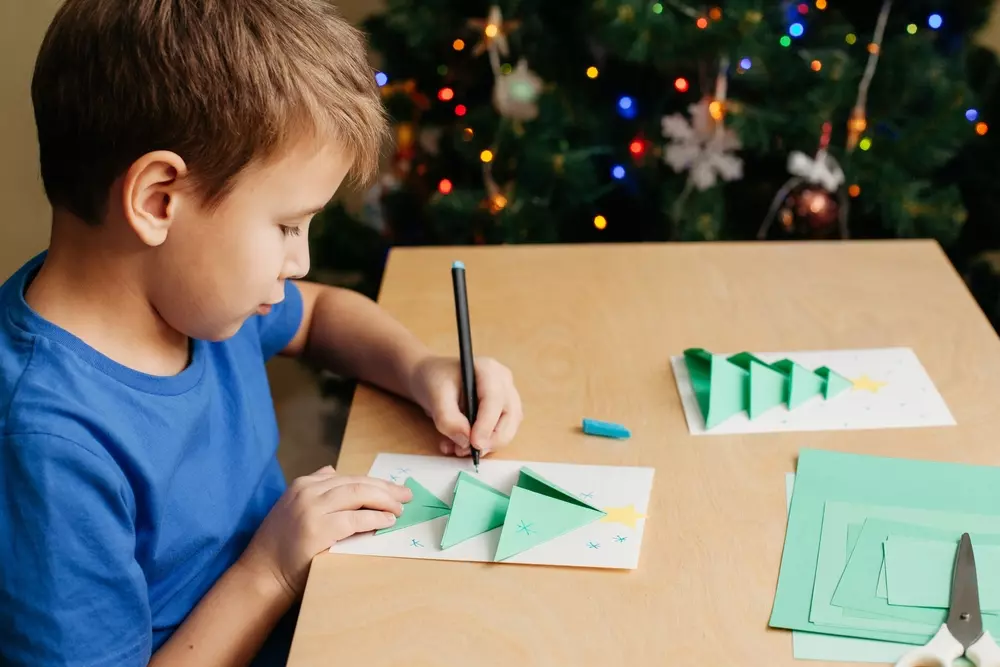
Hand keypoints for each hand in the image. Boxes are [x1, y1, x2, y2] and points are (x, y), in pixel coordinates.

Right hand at [238, 465, 411, 600]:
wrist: (261, 574)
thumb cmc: (281, 546)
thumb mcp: (292, 507)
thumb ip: (314, 488)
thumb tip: (332, 470)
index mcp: (303, 485)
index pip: (348, 478)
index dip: (374, 483)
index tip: (394, 489)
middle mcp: (307, 492)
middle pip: (356, 483)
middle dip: (385, 488)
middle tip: (406, 495)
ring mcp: (312, 509)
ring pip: (358, 495)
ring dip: (384, 500)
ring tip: (399, 509)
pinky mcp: (318, 529)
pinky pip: (355, 519)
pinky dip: (375, 517)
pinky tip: (387, 520)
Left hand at [409, 354, 522, 457]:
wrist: (432, 380)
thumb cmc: (435, 380)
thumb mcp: (435, 396)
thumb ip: (448, 419)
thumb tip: (466, 441)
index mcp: (489, 370)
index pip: (495, 400)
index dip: (487, 425)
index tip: (474, 444)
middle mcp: (504, 383)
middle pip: (510, 417)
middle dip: (491, 440)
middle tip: (467, 451)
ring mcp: (506, 398)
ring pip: (508, 429)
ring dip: (485, 445)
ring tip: (456, 448)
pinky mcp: (503, 414)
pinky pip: (500, 435)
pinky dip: (482, 445)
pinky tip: (459, 445)